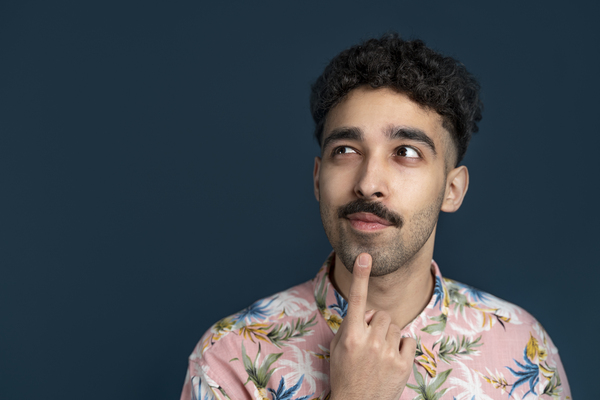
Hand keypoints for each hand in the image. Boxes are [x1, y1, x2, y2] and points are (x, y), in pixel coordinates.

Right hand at [329, 253, 416, 399]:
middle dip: (377, 323)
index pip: (356, 300)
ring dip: (388, 336)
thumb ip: (351, 325)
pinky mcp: (404, 365)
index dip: (360, 276)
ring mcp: (388, 353)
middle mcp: (370, 342)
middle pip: (381, 314)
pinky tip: (392, 360)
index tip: (364, 256)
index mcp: (351, 336)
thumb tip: (367, 312)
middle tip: (370, 341)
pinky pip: (408, 341)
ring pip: (395, 327)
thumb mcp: (339, 348)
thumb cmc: (345, 375)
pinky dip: (402, 348)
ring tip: (379, 355)